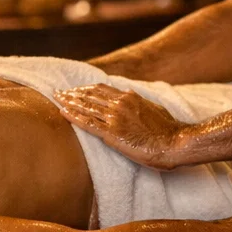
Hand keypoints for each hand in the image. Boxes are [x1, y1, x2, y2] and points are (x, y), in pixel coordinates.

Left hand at [53, 83, 189, 167]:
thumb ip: (139, 101)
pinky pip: (87, 123)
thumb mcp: (153, 108)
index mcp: (128, 97)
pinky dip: (73, 117)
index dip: (85, 88)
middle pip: (89, 95)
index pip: (100, 89)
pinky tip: (62, 113)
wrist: (175, 143)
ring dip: (68, 102)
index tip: (75, 89)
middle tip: (58, 92)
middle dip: (72, 93)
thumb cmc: (168, 129)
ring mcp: (114, 118)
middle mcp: (119, 104)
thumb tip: (131, 94)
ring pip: (85, 107)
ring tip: (56, 99)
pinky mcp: (112, 134)